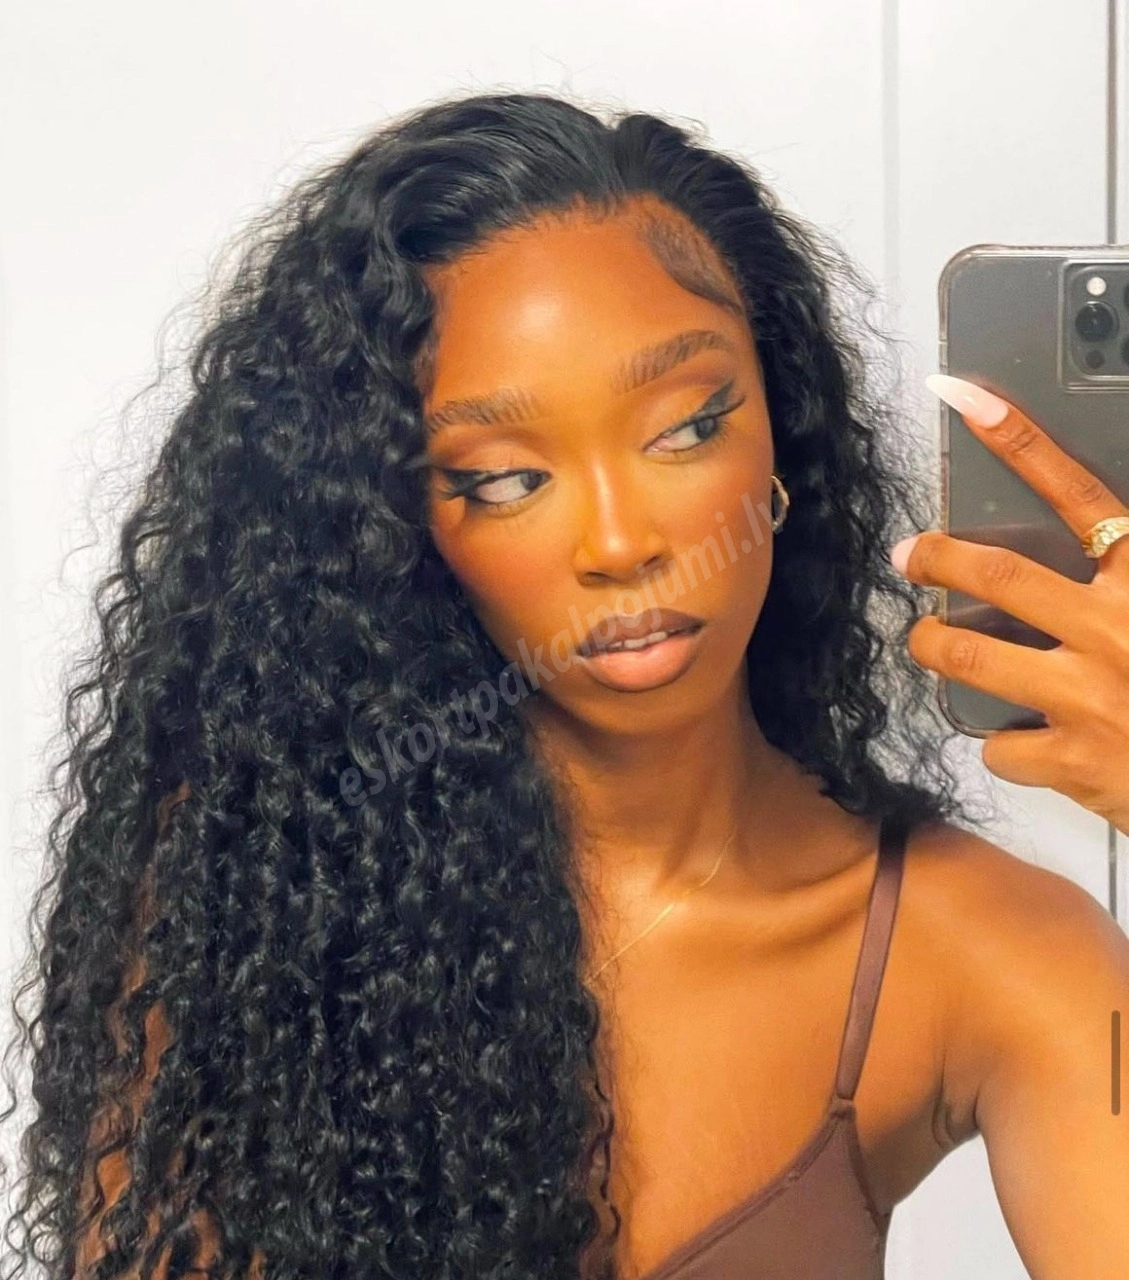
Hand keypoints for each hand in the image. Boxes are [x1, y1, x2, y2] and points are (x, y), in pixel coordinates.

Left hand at [890, 373, 1128, 833]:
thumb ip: (1124, 566)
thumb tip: (1095, 538)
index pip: (1080, 494)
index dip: (1020, 442)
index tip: (965, 398)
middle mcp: (1115, 629)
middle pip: (1000, 574)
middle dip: (939, 558)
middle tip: (906, 554)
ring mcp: (1090, 697)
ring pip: (974, 658)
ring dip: (935, 645)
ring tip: (923, 638)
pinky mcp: (1076, 762)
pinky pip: (1002, 748)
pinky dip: (1001, 746)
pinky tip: (1017, 744)